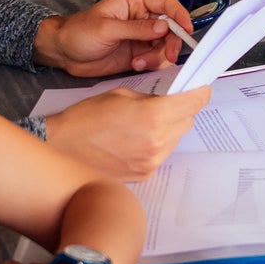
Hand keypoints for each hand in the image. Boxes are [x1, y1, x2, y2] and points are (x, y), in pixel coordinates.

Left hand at [33, 0, 194, 76]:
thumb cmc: (78, 32)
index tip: (187, 30)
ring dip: (158, 57)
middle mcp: (142, 19)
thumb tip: (163, 26)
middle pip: (171, 28)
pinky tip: (136, 66)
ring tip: (139, 63)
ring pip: (165, 46)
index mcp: (135, 3)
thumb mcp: (107, 28)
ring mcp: (141, 37)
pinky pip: (156, 59)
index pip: (166, 4)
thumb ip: (136, 28)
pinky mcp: (138, 54)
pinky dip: (152, 65)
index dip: (180, 15)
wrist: (63, 53)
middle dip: (171, 43)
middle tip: (167, 56)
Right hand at [45, 86, 210, 180]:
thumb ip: (151, 97)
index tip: (201, 89)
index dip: (200, 93)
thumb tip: (170, 100)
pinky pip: (161, 155)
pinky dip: (156, 144)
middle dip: (181, 110)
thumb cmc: (87, 117)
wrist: (63, 147)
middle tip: (167, 104)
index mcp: (153, 116)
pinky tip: (136, 139)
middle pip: (187, 121)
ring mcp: (151, 161)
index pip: (194, 103)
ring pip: (175, 139)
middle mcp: (157, 141)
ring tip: (144, 124)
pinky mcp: (144, 174)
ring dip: (169, 129)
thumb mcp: (121, 94)